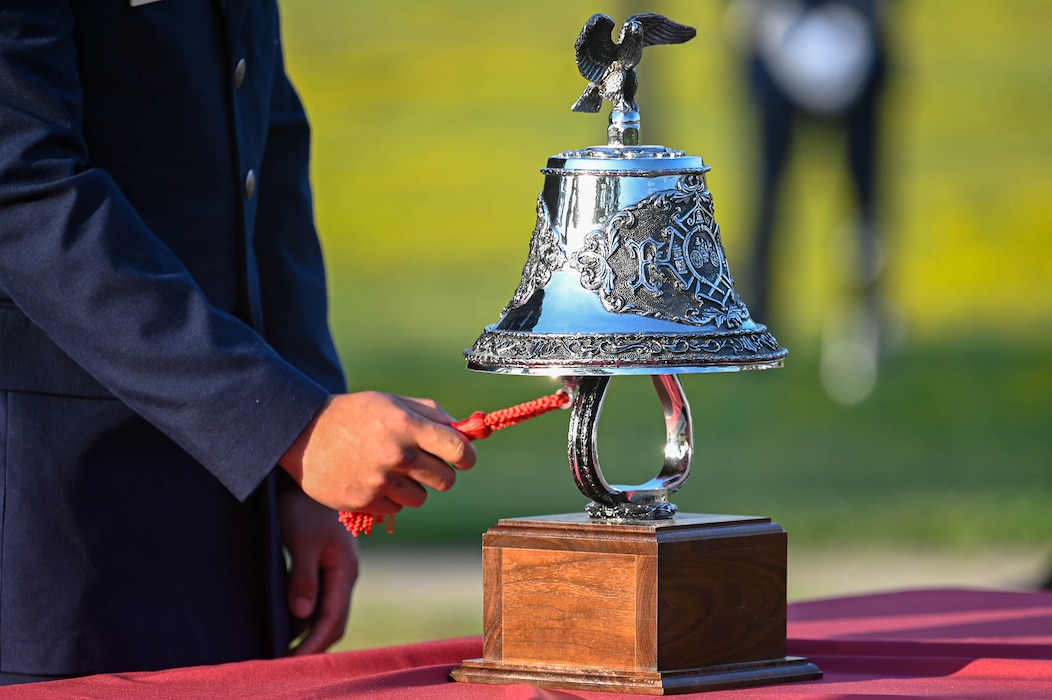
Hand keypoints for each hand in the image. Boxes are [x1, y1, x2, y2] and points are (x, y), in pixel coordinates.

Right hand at [279, 391, 476, 513]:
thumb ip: (432, 414)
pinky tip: (372, 480)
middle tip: (424, 463)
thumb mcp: (392, 402)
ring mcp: (380, 481)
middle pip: (446, 480)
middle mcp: (397, 455)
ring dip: (413, 487)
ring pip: (421, 498)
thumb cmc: (355, 414)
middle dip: (440, 472)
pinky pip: (395, 510)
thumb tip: (468, 431)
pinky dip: (389, 499)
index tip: (462, 458)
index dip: (467, 456)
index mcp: (407, 426)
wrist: (302, 433)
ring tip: (391, 470)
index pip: (459, 450)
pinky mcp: (364, 502)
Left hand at [279, 488, 358, 654]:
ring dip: (310, 635)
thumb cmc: (305, 506)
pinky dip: (307, 619)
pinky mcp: (326, 566)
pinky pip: (321, 601)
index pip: (333, 621)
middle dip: (313, 647)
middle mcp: (345, 575)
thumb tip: (302, 616)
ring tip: (284, 652)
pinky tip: (288, 625)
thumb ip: (302, 577)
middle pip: (334, 623)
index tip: (290, 663)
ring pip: (328, 613)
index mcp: (345, 570)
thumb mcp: (301, 539)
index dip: (313, 646)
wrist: (312, 476)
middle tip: (284, 666)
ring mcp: (338, 571)